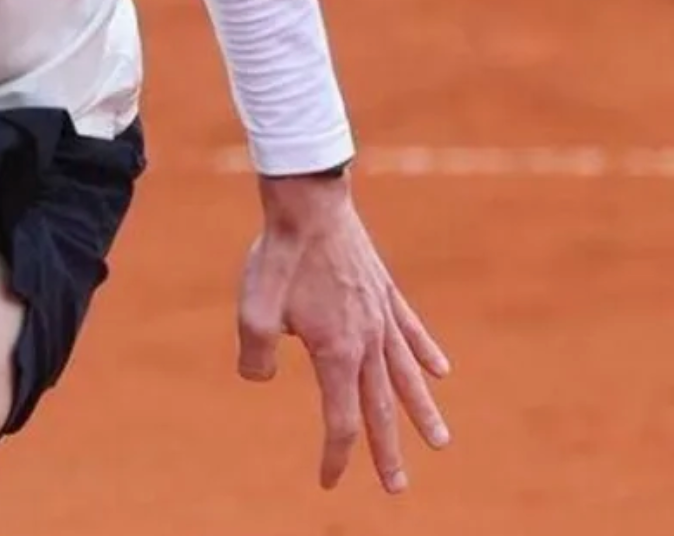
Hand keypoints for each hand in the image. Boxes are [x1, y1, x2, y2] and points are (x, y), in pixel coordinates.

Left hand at [237, 171, 452, 493]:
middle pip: (381, 407)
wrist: (307, 205)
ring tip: (439, 442)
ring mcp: (382, 316)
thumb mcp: (252, 312)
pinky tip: (441, 371)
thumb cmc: (278, 258)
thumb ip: (254, 356)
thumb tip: (259, 379)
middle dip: (388, 451)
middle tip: (397, 488)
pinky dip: (426, 353)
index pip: (341, 420)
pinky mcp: (384, 292)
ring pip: (407, 375)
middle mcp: (369, 341)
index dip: (336, 456)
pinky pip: (411, 331)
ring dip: (421, 411)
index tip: (328, 482)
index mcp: (338, 353)